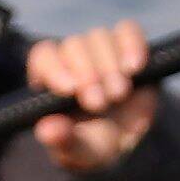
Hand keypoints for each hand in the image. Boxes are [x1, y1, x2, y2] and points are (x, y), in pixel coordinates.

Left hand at [28, 24, 162, 174]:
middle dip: (88, 74)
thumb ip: (62, 140)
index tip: (70, 90)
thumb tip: (47, 130)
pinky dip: (132, 45)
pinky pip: (128, 30)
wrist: (129, 142)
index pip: (44, 57)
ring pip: (100, 37)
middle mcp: (73, 58)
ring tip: (119, 94)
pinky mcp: (129, 46)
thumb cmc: (94, 145)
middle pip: (74, 45)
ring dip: (110, 65)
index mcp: (50, 77)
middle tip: (99, 104)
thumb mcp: (78, 150)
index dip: (55, 68)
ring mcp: (101, 49)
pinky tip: (135, 67)